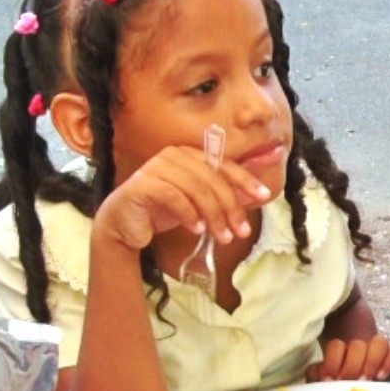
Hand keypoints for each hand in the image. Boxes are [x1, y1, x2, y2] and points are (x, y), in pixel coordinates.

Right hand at [93, 145, 271, 254]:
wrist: (125, 226)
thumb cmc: (166, 211)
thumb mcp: (202, 202)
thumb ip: (228, 192)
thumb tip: (263, 187)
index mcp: (191, 153)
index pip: (224, 165)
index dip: (246, 180)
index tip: (265, 196)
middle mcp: (174, 155)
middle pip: (213, 179)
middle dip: (231, 207)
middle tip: (241, 232)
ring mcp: (156, 167)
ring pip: (196, 189)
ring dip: (214, 216)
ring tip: (223, 237)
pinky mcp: (142, 184)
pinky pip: (174, 197)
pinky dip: (190, 214)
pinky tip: (197, 230)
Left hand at [307, 335, 389, 381]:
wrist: (355, 388)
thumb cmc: (337, 384)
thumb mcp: (322, 377)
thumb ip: (317, 373)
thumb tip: (320, 373)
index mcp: (339, 350)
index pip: (336, 346)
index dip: (332, 362)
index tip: (330, 379)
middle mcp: (359, 346)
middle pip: (357, 346)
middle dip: (352, 366)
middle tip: (349, 381)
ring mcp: (377, 349)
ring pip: (379, 342)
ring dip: (372, 361)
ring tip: (366, 379)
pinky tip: (381, 376)